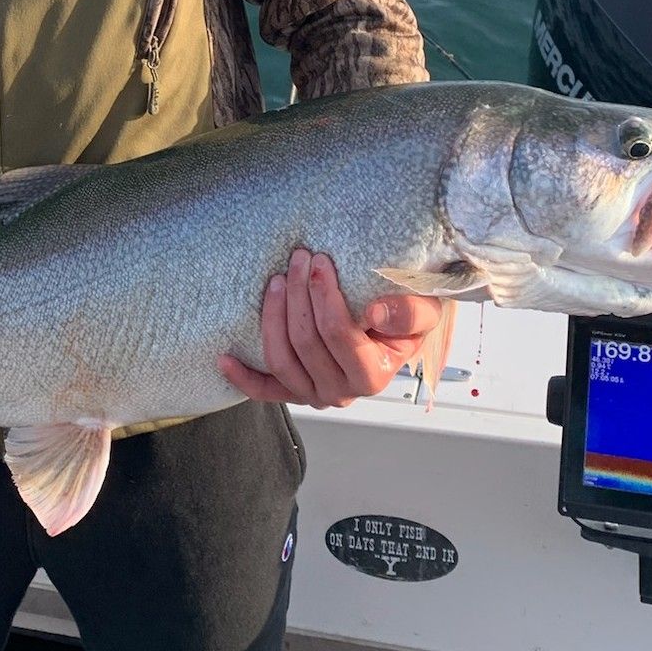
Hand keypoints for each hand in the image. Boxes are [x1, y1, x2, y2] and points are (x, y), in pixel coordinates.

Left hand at [218, 248, 442, 408]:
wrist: (398, 328)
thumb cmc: (407, 315)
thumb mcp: (426, 309)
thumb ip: (408, 313)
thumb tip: (372, 315)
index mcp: (373, 375)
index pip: (339, 335)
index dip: (324, 297)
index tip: (318, 261)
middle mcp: (341, 392)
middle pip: (306, 342)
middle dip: (298, 293)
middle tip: (298, 257)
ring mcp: (314, 394)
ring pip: (281, 358)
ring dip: (273, 315)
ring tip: (276, 279)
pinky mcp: (293, 390)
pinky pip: (265, 390)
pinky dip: (243, 377)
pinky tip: (225, 359)